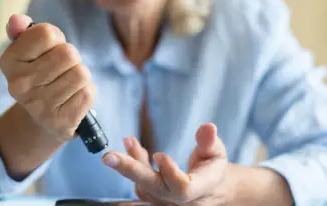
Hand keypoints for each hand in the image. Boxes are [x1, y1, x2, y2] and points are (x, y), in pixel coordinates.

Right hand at [0, 14, 96, 141]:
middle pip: (69, 53)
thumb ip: (23, 32)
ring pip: (81, 74)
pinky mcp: (60, 121)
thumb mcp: (28, 51)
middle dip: (72, 58)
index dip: (56, 38)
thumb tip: (17, 19)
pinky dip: (86, 93)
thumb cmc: (40, 74)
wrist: (42, 118)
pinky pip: (88, 93)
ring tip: (67, 84)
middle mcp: (20, 85)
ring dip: (80, 76)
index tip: (51, 49)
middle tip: (62, 69)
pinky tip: (72, 98)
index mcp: (9, 61)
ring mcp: (39, 106)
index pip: (46, 34)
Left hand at [102, 123, 229, 204]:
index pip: (182, 188)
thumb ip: (209, 142)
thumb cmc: (213, 167)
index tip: (158, 154)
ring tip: (129, 141)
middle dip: (131, 170)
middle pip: (154, 188)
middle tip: (108, 158)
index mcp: (200, 189)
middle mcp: (180, 200)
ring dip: (133, 162)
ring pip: (144, 183)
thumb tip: (208, 127)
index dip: (169, 172)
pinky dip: (135, 164)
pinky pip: (140, 183)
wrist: (210, 188)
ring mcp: (165, 201)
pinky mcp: (154, 197)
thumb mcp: (217, 152)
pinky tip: (132, 146)